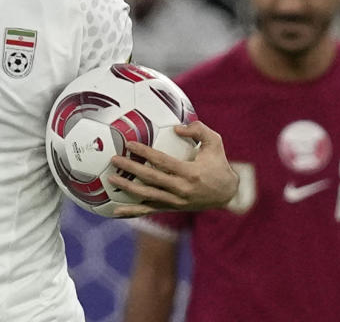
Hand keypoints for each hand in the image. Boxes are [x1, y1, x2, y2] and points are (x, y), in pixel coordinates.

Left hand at [107, 120, 238, 217]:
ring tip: (111, 179)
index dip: (145, 153)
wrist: (228, 193)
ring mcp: (176, 201)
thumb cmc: (218, 163)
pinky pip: (150, 210)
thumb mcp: (215, 142)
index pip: (162, 161)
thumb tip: (176, 128)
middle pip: (151, 179)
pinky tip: (116, 211)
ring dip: (128, 188)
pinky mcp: (172, 208)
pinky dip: (133, 211)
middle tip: (114, 159)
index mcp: (190, 172)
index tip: (129, 144)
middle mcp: (182, 189)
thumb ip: (198, 130)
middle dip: (131, 169)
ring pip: (148, 196)